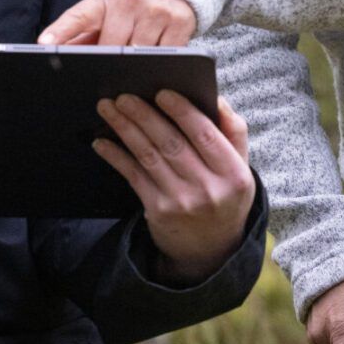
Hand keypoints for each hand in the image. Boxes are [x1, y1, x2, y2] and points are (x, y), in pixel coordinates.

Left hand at [39, 0, 196, 46]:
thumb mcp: (106, 4)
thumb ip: (83, 31)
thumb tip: (58, 54)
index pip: (78, 17)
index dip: (61, 31)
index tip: (45, 44)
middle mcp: (130, 2)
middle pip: (110, 47)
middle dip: (108, 59)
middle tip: (110, 63)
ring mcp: (156, 11)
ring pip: (138, 54)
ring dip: (136, 61)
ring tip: (139, 49)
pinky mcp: (180, 22)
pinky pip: (164, 55)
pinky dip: (159, 60)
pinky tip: (159, 49)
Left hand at [92, 90, 253, 282]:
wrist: (211, 251)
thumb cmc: (225, 196)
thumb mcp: (241, 168)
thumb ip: (234, 132)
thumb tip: (215, 98)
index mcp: (233, 173)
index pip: (206, 135)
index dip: (183, 112)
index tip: (162, 92)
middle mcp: (208, 189)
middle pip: (171, 143)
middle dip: (144, 115)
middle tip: (124, 95)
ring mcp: (181, 202)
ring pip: (149, 156)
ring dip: (125, 129)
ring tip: (108, 108)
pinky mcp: (158, 211)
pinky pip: (133, 176)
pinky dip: (116, 156)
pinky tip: (102, 142)